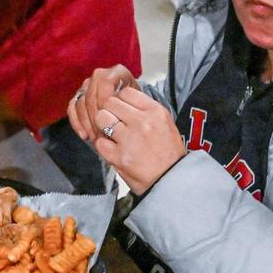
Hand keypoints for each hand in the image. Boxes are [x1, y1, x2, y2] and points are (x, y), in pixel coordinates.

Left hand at [68, 66, 185, 195]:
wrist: (172, 180)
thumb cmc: (168, 153)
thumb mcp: (165, 123)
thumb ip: (144, 110)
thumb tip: (122, 98)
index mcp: (156, 112)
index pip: (125, 92)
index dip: (120, 100)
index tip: (122, 110)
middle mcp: (143, 122)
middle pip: (110, 102)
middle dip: (109, 111)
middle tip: (114, 122)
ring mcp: (130, 140)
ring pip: (101, 118)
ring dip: (102, 125)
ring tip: (111, 134)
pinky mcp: (120, 157)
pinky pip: (99, 142)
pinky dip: (103, 145)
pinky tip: (113, 149)